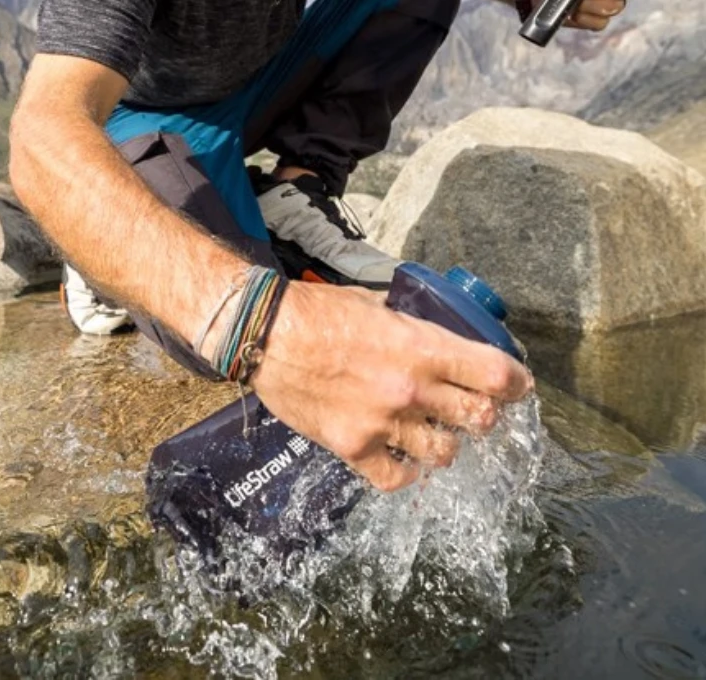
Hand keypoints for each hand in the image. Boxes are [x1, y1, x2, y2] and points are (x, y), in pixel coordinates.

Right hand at [250, 281, 533, 491]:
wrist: (265, 335)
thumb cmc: (319, 311)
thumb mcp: (378, 305)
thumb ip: (414, 327)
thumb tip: (439, 336)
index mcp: (421, 347)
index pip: (495, 374)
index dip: (517, 383)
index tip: (518, 386)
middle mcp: (410, 390)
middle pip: (480, 419)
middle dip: (486, 415)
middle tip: (477, 409)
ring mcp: (383, 424)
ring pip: (445, 454)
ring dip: (446, 443)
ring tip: (433, 432)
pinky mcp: (354, 448)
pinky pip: (399, 479)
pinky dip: (406, 471)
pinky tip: (401, 457)